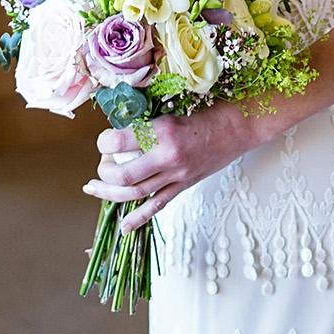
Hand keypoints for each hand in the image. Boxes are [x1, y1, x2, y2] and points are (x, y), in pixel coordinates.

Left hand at [83, 103, 260, 232]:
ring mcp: (177, 175)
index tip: (104, 139)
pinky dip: (139, 218)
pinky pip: (158, 206)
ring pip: (136, 193)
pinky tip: (124, 227)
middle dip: (104, 172)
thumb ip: (148, 120)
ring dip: (110, 193)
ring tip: (95, 188)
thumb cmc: (207, 110)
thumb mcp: (173, 106)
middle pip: (123, 175)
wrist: (238, 126)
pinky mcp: (184, 185)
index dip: (103, 141)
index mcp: (162, 130)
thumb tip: (119, 126)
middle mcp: (167, 156)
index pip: (118, 142)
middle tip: (102, 163)